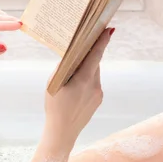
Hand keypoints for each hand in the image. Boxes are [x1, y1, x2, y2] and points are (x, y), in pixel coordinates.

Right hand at [44, 27, 113, 147]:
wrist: (62, 131)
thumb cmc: (54, 107)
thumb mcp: (53, 84)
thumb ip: (63, 69)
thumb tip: (70, 57)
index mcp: (83, 79)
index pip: (95, 56)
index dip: (102, 42)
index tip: (109, 30)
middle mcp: (94, 85)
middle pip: (93, 64)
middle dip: (88, 56)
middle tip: (83, 46)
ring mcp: (98, 93)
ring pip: (93, 74)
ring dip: (85, 70)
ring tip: (72, 75)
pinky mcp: (98, 100)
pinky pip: (93, 84)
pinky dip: (85, 81)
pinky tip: (75, 88)